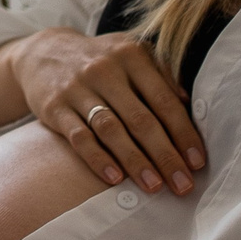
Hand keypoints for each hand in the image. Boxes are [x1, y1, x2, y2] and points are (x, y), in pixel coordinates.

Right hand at [5, 26, 205, 194]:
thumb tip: (190, 105)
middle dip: (165, 155)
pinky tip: (115, 179)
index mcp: (131, 55)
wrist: (43, 53)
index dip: (183, 133)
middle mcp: (104, 69)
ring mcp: (77, 88)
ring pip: (111, 130)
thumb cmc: (101, 60)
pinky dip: (98, 159)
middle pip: (141, 119)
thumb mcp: (131, 54)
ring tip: (154, 186)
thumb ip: (161, 74)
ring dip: (135, 161)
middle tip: (183, 185)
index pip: (164, 100)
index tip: (197, 163)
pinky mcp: (55, 107)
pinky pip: (79, 137)